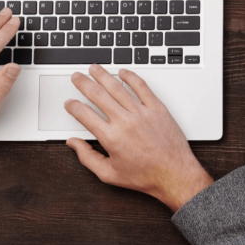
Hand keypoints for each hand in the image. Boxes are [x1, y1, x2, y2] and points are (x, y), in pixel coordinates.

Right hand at [65, 66, 213, 211]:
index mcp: (111, 137)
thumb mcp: (109, 174)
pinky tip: (123, 72)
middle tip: (76, 77)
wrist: (174, 173)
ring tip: (94, 68)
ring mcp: (142, 112)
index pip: (85, 114)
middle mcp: (125, 121)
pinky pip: (142, 87)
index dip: (73, 106)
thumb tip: (73, 143)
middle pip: (98, 95)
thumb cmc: (145, 175)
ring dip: (103, 75)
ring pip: (118, 87)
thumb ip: (87, 157)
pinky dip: (131, 77)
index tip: (69, 102)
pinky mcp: (157, 108)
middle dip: (84, 83)